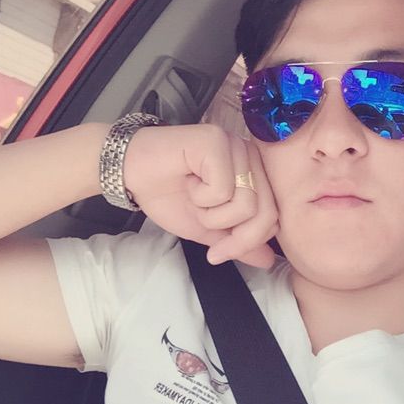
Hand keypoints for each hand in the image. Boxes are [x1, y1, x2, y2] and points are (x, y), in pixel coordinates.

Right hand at [123, 123, 278, 268]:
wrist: (130, 173)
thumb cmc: (169, 195)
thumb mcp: (209, 228)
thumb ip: (239, 242)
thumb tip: (268, 262)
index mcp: (255, 173)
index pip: (273, 216)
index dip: (247, 242)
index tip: (217, 253)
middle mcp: (251, 155)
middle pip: (264, 212)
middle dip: (233, 234)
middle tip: (203, 223)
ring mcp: (236, 145)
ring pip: (245, 203)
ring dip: (211, 213)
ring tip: (193, 196)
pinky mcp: (217, 141)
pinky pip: (223, 188)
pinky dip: (200, 196)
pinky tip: (187, 179)